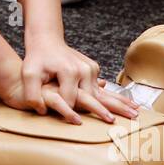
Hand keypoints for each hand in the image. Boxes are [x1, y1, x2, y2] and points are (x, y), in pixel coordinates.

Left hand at [0, 39, 139, 123]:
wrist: (47, 41)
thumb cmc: (36, 59)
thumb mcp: (28, 74)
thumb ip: (32, 93)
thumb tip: (42, 110)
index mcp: (68, 71)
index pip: (70, 99)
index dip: (67, 112)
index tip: (73, 122)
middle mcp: (83, 69)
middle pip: (96, 96)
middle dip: (110, 110)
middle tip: (127, 122)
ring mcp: (90, 68)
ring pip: (104, 92)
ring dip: (120, 103)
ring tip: (135, 113)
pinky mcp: (93, 69)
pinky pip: (101, 87)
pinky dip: (114, 96)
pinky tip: (127, 104)